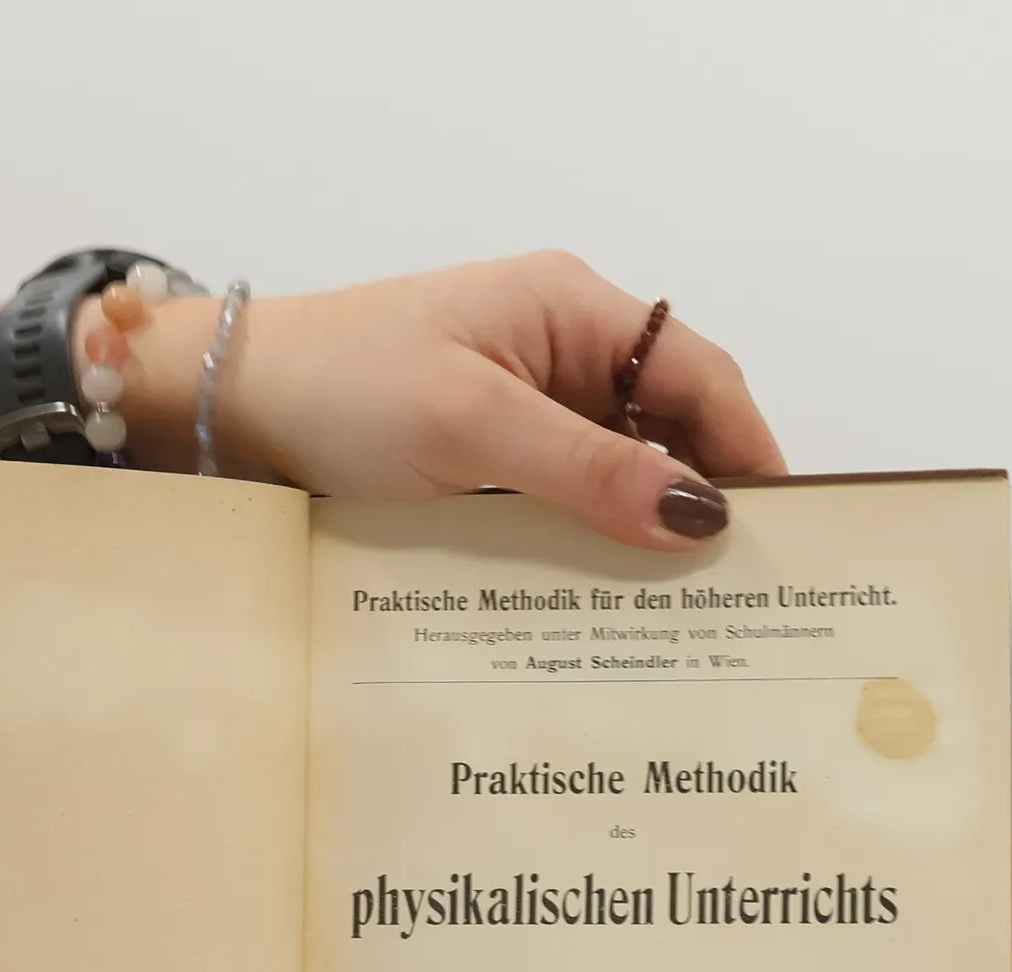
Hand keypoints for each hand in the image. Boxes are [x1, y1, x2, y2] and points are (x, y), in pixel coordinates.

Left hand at [164, 252, 784, 548]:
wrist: (230, 406)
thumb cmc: (343, 388)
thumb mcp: (473, 428)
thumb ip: (589, 471)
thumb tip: (701, 515)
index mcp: (570, 312)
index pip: (699, 377)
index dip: (746, 452)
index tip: (781, 535)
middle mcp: (557, 353)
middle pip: (664, 430)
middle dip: (697, 504)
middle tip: (733, 600)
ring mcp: (517, 408)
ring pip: (610, 476)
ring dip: (635, 536)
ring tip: (674, 620)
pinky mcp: (480, 459)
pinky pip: (554, 503)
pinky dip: (579, 546)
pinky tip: (593, 604)